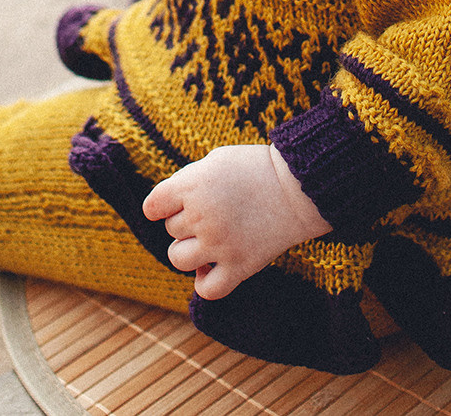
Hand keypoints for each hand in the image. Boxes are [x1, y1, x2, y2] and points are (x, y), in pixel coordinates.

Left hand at [142, 143, 329, 299]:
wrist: (298, 187)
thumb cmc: (255, 168)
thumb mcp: (216, 161)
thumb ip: (188, 182)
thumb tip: (165, 206)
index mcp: (193, 185)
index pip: (153, 206)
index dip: (160, 206)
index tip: (172, 205)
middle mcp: (202, 216)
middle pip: (170, 230)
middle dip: (185, 222)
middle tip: (211, 212)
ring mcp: (219, 244)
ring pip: (178, 259)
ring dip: (188, 251)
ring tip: (206, 241)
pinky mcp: (239, 267)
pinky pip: (207, 289)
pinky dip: (204, 282)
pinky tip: (211, 267)